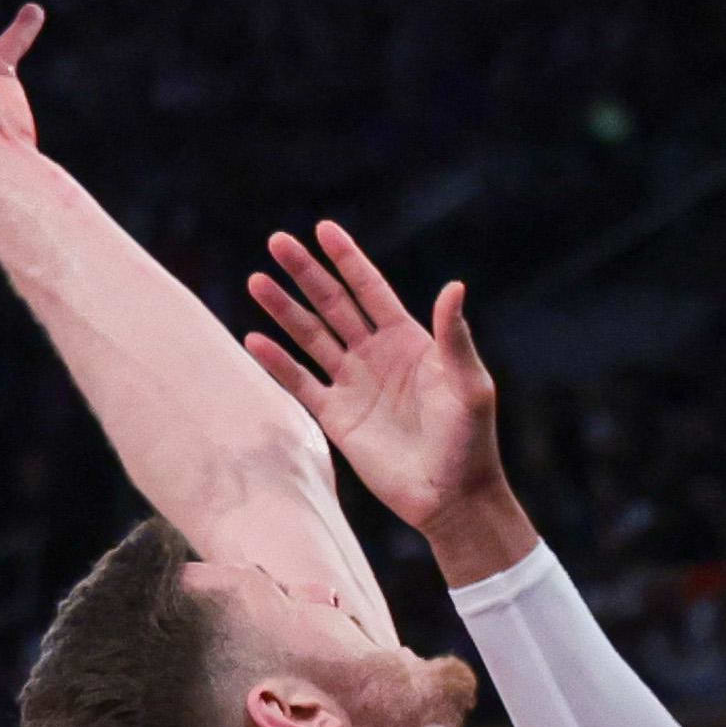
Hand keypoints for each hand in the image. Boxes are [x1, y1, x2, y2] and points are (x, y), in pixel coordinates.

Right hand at [241, 222, 507, 534]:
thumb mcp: (468, 384)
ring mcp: (353, 384)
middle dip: (306, 273)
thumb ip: (454, 336)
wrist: (451, 497)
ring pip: (311, 337)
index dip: (347, 260)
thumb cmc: (471, 440)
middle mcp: (376, 355)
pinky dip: (278, 363)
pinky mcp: (337, 418)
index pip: (370, 289)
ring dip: (284, 310)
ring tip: (256, 281)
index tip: (323, 229)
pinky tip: (254, 339)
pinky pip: (301, 383)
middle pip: (333, 304)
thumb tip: (454, 286)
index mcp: (409, 340)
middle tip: (277, 242)